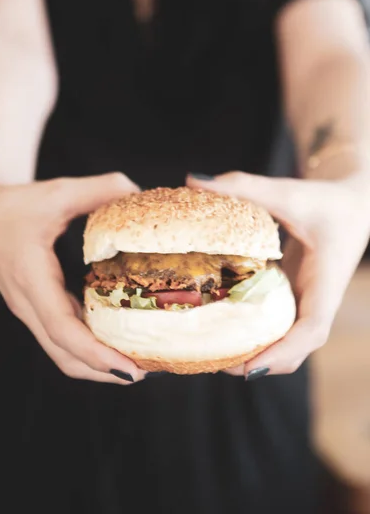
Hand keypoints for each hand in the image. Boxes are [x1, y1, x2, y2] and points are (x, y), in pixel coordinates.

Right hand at [0, 173, 145, 383]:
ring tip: (138, 362)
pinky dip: (89, 348)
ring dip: (97, 365)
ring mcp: (31, 309)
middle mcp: (29, 304)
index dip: (96, 354)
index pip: (63, 330)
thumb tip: (138, 191)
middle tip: (148, 371)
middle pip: (65, 356)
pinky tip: (116, 340)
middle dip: (105, 372)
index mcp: (32, 279)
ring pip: (62, 353)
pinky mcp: (37, 307)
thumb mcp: (56, 192)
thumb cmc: (13, 205)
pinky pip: (62, 339)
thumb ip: (99, 189)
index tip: (129, 368)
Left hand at [187, 171, 369, 376]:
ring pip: (288, 343)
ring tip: (216, 354)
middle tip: (218, 364)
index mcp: (326, 281)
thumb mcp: (287, 191)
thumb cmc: (325, 199)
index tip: (249, 368)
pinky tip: (225, 327)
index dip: (283, 352)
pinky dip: (257, 336)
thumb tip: (194, 179)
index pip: (312, 329)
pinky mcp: (297, 296)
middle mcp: (318, 299)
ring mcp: (308, 301)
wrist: (352, 203)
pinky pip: (280, 326)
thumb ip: (245, 185)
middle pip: (297, 349)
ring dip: (258, 354)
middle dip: (263, 363)